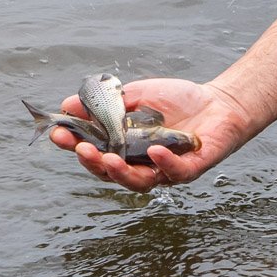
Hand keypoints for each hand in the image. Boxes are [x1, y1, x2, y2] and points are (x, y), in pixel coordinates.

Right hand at [50, 78, 251, 191]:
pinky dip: (164, 163)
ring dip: (120, 172)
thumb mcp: (135, 95)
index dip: (74, 145)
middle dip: (92, 162)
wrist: (219, 101)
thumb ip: (105, 103)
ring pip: (138, 181)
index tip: (57, 133)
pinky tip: (154, 150)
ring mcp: (164, 170)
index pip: (94, 151)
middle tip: (80, 148)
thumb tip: (68, 104)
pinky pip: (175, 173)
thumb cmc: (177, 101)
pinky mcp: (189, 169)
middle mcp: (140, 164)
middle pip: (110, 172)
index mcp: (124, 147)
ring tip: (108, 158)